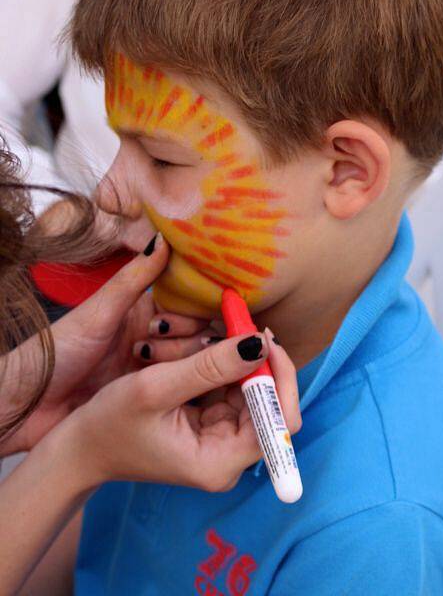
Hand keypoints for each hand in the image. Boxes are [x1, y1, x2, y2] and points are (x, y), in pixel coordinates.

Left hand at [1, 234, 205, 453]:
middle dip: (186, 334)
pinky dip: (181, 382)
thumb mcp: (99, 311)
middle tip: (151, 338)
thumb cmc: (59, 350)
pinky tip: (168, 382)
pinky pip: (183, 386)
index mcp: (143, 308)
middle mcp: (153, 335)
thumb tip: (164, 238)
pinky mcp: (152, 395)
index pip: (188, 299)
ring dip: (175, 358)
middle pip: (197, 331)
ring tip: (139, 357)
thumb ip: (134, 278)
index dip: (200, 301)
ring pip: (192, 359)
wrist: (30, 402)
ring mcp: (154, 368)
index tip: (216, 303)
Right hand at [65, 330, 300, 490]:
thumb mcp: (156, 388)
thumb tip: (259, 343)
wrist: (80, 446)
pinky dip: (222, 364)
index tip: (263, 336)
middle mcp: (228, 455)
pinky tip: (203, 346)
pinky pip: (230, 388)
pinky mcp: (211, 425)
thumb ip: (210, 366)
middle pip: (269, 402)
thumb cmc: (109, 423)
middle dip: (255, 360)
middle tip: (237, 319)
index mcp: (220, 461)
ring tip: (211, 332)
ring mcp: (221, 440)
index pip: (280, 421)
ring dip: (236, 358)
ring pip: (250, 390)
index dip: (280, 376)